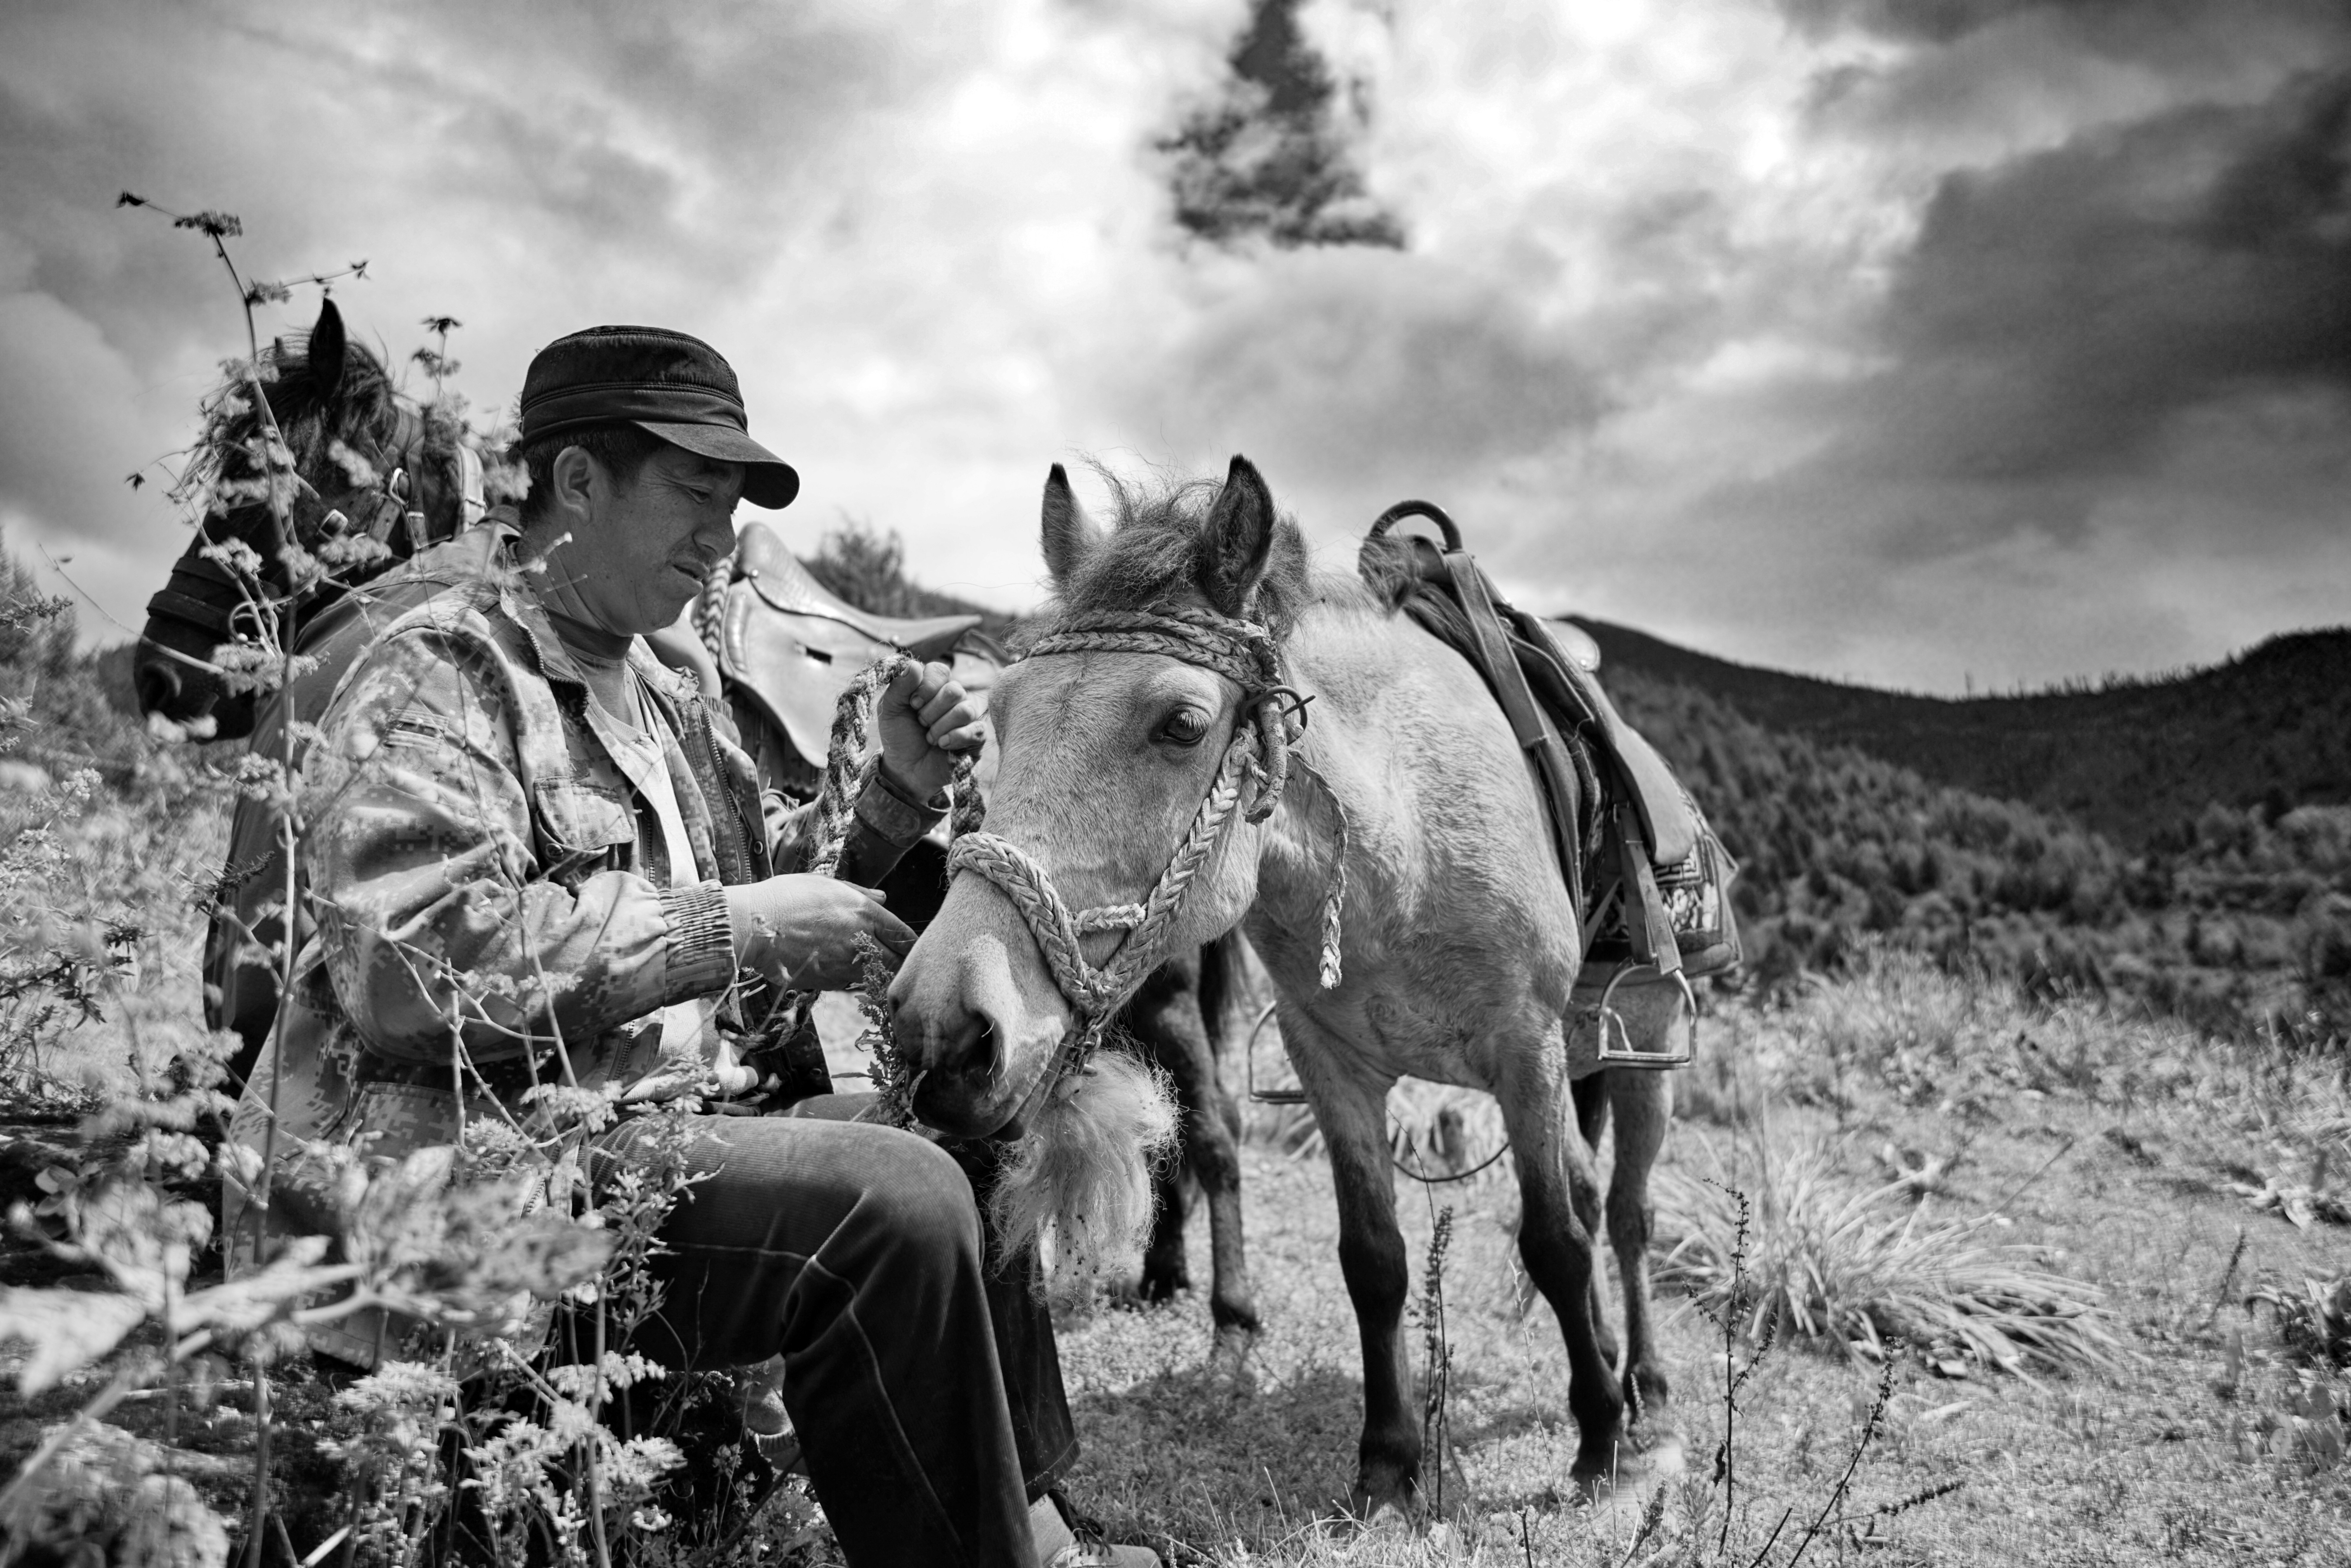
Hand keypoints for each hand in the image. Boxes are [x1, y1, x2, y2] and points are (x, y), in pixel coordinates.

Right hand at [725, 875, 914, 991]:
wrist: (753, 926)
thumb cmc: (787, 897)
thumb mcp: (826, 885)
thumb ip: (860, 894)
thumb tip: (884, 899)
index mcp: (864, 913)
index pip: (904, 935)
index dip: (910, 943)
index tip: (910, 946)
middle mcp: (861, 941)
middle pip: (897, 963)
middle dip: (899, 963)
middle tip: (896, 961)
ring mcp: (845, 965)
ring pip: (874, 976)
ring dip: (874, 973)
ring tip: (862, 963)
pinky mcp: (828, 982)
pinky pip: (849, 984)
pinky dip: (850, 979)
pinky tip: (836, 967)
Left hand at [878, 659, 985, 802]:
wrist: (906, 769)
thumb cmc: (899, 736)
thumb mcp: (890, 710)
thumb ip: (899, 686)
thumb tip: (914, 664)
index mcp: (934, 686)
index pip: (940, 671)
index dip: (926, 687)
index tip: (912, 704)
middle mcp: (954, 698)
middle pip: (954, 691)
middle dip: (931, 711)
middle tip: (920, 723)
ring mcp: (967, 718)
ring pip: (965, 710)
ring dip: (940, 727)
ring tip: (930, 738)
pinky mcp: (976, 738)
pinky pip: (975, 730)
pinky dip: (954, 738)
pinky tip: (942, 745)